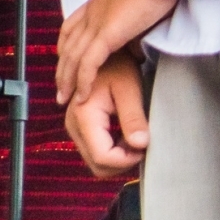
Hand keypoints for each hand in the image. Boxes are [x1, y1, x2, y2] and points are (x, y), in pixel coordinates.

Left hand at [56, 0, 175, 106]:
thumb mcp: (138, 6)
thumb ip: (132, 25)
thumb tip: (137, 47)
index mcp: (96, 4)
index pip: (70, 29)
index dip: (65, 48)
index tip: (66, 64)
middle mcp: (90, 14)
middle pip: (68, 47)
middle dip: (62, 70)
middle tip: (61, 90)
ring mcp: (95, 24)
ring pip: (73, 58)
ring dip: (67, 81)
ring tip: (65, 99)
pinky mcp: (105, 35)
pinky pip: (88, 63)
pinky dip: (83, 81)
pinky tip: (82, 95)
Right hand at [64, 53, 148, 176]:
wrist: (100, 53)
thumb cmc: (117, 66)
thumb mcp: (129, 89)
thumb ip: (133, 118)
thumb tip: (141, 145)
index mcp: (84, 118)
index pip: (103, 158)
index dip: (127, 159)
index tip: (146, 146)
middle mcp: (73, 127)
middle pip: (97, 166)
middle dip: (123, 162)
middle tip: (143, 144)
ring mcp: (75, 129)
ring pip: (96, 162)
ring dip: (119, 157)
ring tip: (137, 137)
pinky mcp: (81, 128)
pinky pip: (96, 150)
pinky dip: (114, 150)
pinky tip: (128, 134)